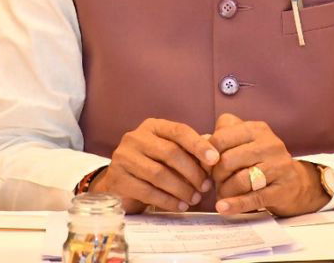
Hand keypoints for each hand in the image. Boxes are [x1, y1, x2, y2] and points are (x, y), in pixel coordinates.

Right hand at [90, 118, 218, 212]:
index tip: (215, 159)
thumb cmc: (151, 164)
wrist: (119, 182)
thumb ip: (189, 152)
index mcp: (152, 126)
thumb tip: (214, 156)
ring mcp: (124, 157)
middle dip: (192, 172)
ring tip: (194, 199)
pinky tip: (179, 205)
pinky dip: (167, 200)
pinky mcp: (117, 179)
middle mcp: (136, 138)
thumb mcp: (169, 152)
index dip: (198, 145)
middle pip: (170, 153)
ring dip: (181, 189)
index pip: (179, 131)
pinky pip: (147, 191)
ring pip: (159, 174)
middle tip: (206, 187)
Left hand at [208, 113, 329, 216]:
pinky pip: (254, 198)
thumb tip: (200, 146)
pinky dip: (235, 204)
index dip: (208, 154)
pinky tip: (223, 208)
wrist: (296, 183)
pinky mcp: (282, 189)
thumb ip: (222, 140)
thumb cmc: (261, 162)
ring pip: (240, 180)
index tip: (206, 165)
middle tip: (216, 182)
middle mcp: (269, 144)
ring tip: (222, 195)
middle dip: (216, 175)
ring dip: (225, 191)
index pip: (221, 138)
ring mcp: (278, 166)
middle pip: (228, 160)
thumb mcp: (245, 143)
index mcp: (256, 129)